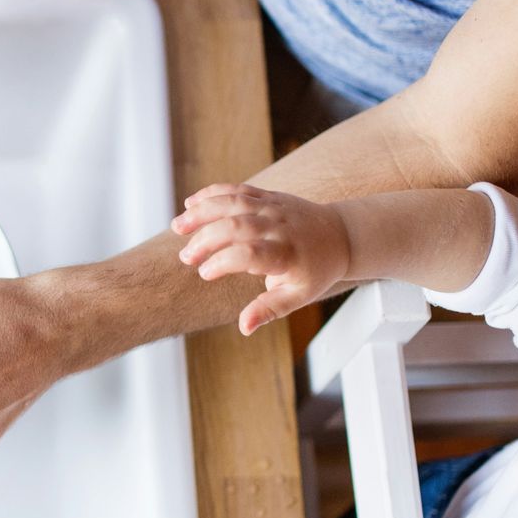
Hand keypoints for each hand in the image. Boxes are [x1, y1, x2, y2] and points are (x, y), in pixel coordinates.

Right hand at [170, 183, 351, 334]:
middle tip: (186, 257)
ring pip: (233, 202)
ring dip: (202, 211)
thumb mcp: (298, 296)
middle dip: (206, 239)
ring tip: (177, 226)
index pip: (250, 254)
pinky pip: (237, 190)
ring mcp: (273, 207)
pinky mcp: (268, 195)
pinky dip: (212, 194)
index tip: (205, 273)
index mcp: (287, 253)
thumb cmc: (316, 271)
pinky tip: (190, 203)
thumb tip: (244, 327)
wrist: (340, 235)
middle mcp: (279, 226)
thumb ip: (269, 309)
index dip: (223, 262)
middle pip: (236, 225)